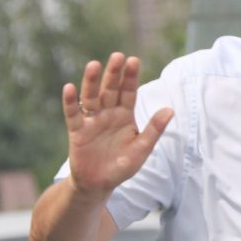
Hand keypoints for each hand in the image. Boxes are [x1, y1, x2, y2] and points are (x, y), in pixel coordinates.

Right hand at [62, 52, 172, 199]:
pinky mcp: (77, 131)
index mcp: (125, 116)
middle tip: (117, 56)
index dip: (130, 77)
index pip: (128, 92)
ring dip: (91, 82)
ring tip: (94, 64)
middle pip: (110, 90)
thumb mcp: (141, 149)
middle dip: (113, 73)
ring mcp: (92, 121)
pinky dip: (71, 102)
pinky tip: (69, 88)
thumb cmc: (122, 166)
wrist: (99, 184)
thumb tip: (170, 110)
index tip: (133, 60)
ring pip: (91, 97)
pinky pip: (73, 114)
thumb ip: (154, 130)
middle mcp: (108, 114)